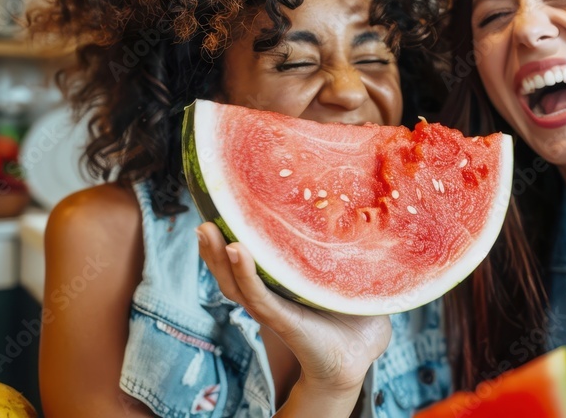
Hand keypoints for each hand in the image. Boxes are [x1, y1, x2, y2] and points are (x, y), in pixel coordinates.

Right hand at [196, 222, 391, 392]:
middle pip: (229, 271)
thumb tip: (362, 209)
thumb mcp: (346, 276)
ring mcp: (273, 308)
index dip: (229, 236)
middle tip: (203, 219)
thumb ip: (348, 249)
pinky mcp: (283, 320)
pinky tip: (237, 251)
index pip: (247, 260)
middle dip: (212, 247)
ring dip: (218, 257)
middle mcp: (269, 297)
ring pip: (234, 283)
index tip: (219, 208)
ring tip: (207, 230)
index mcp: (280, 285)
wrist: (358, 358)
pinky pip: (258, 296)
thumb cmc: (354, 318)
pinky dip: (245, 274)